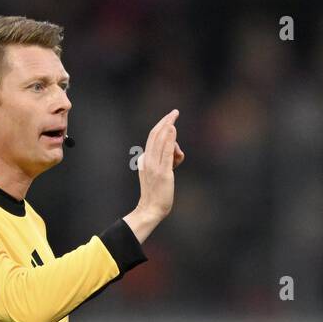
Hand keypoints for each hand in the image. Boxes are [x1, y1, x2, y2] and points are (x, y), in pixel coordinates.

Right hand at [124, 109, 183, 241]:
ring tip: (174, 116)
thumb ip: (166, 160)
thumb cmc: (156, 194)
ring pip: (160, 140)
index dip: (160, 126)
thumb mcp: (158, 174)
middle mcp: (148, 160)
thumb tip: (178, 151)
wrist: (150, 209)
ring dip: (168, 126)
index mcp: (144, 160)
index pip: (152, 138)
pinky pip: (165, 152)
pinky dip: (168, 140)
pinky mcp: (163, 172)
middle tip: (174, 112)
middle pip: (155, 135)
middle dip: (165, 121)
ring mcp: (154, 166)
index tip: (169, 118)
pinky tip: (172, 129)